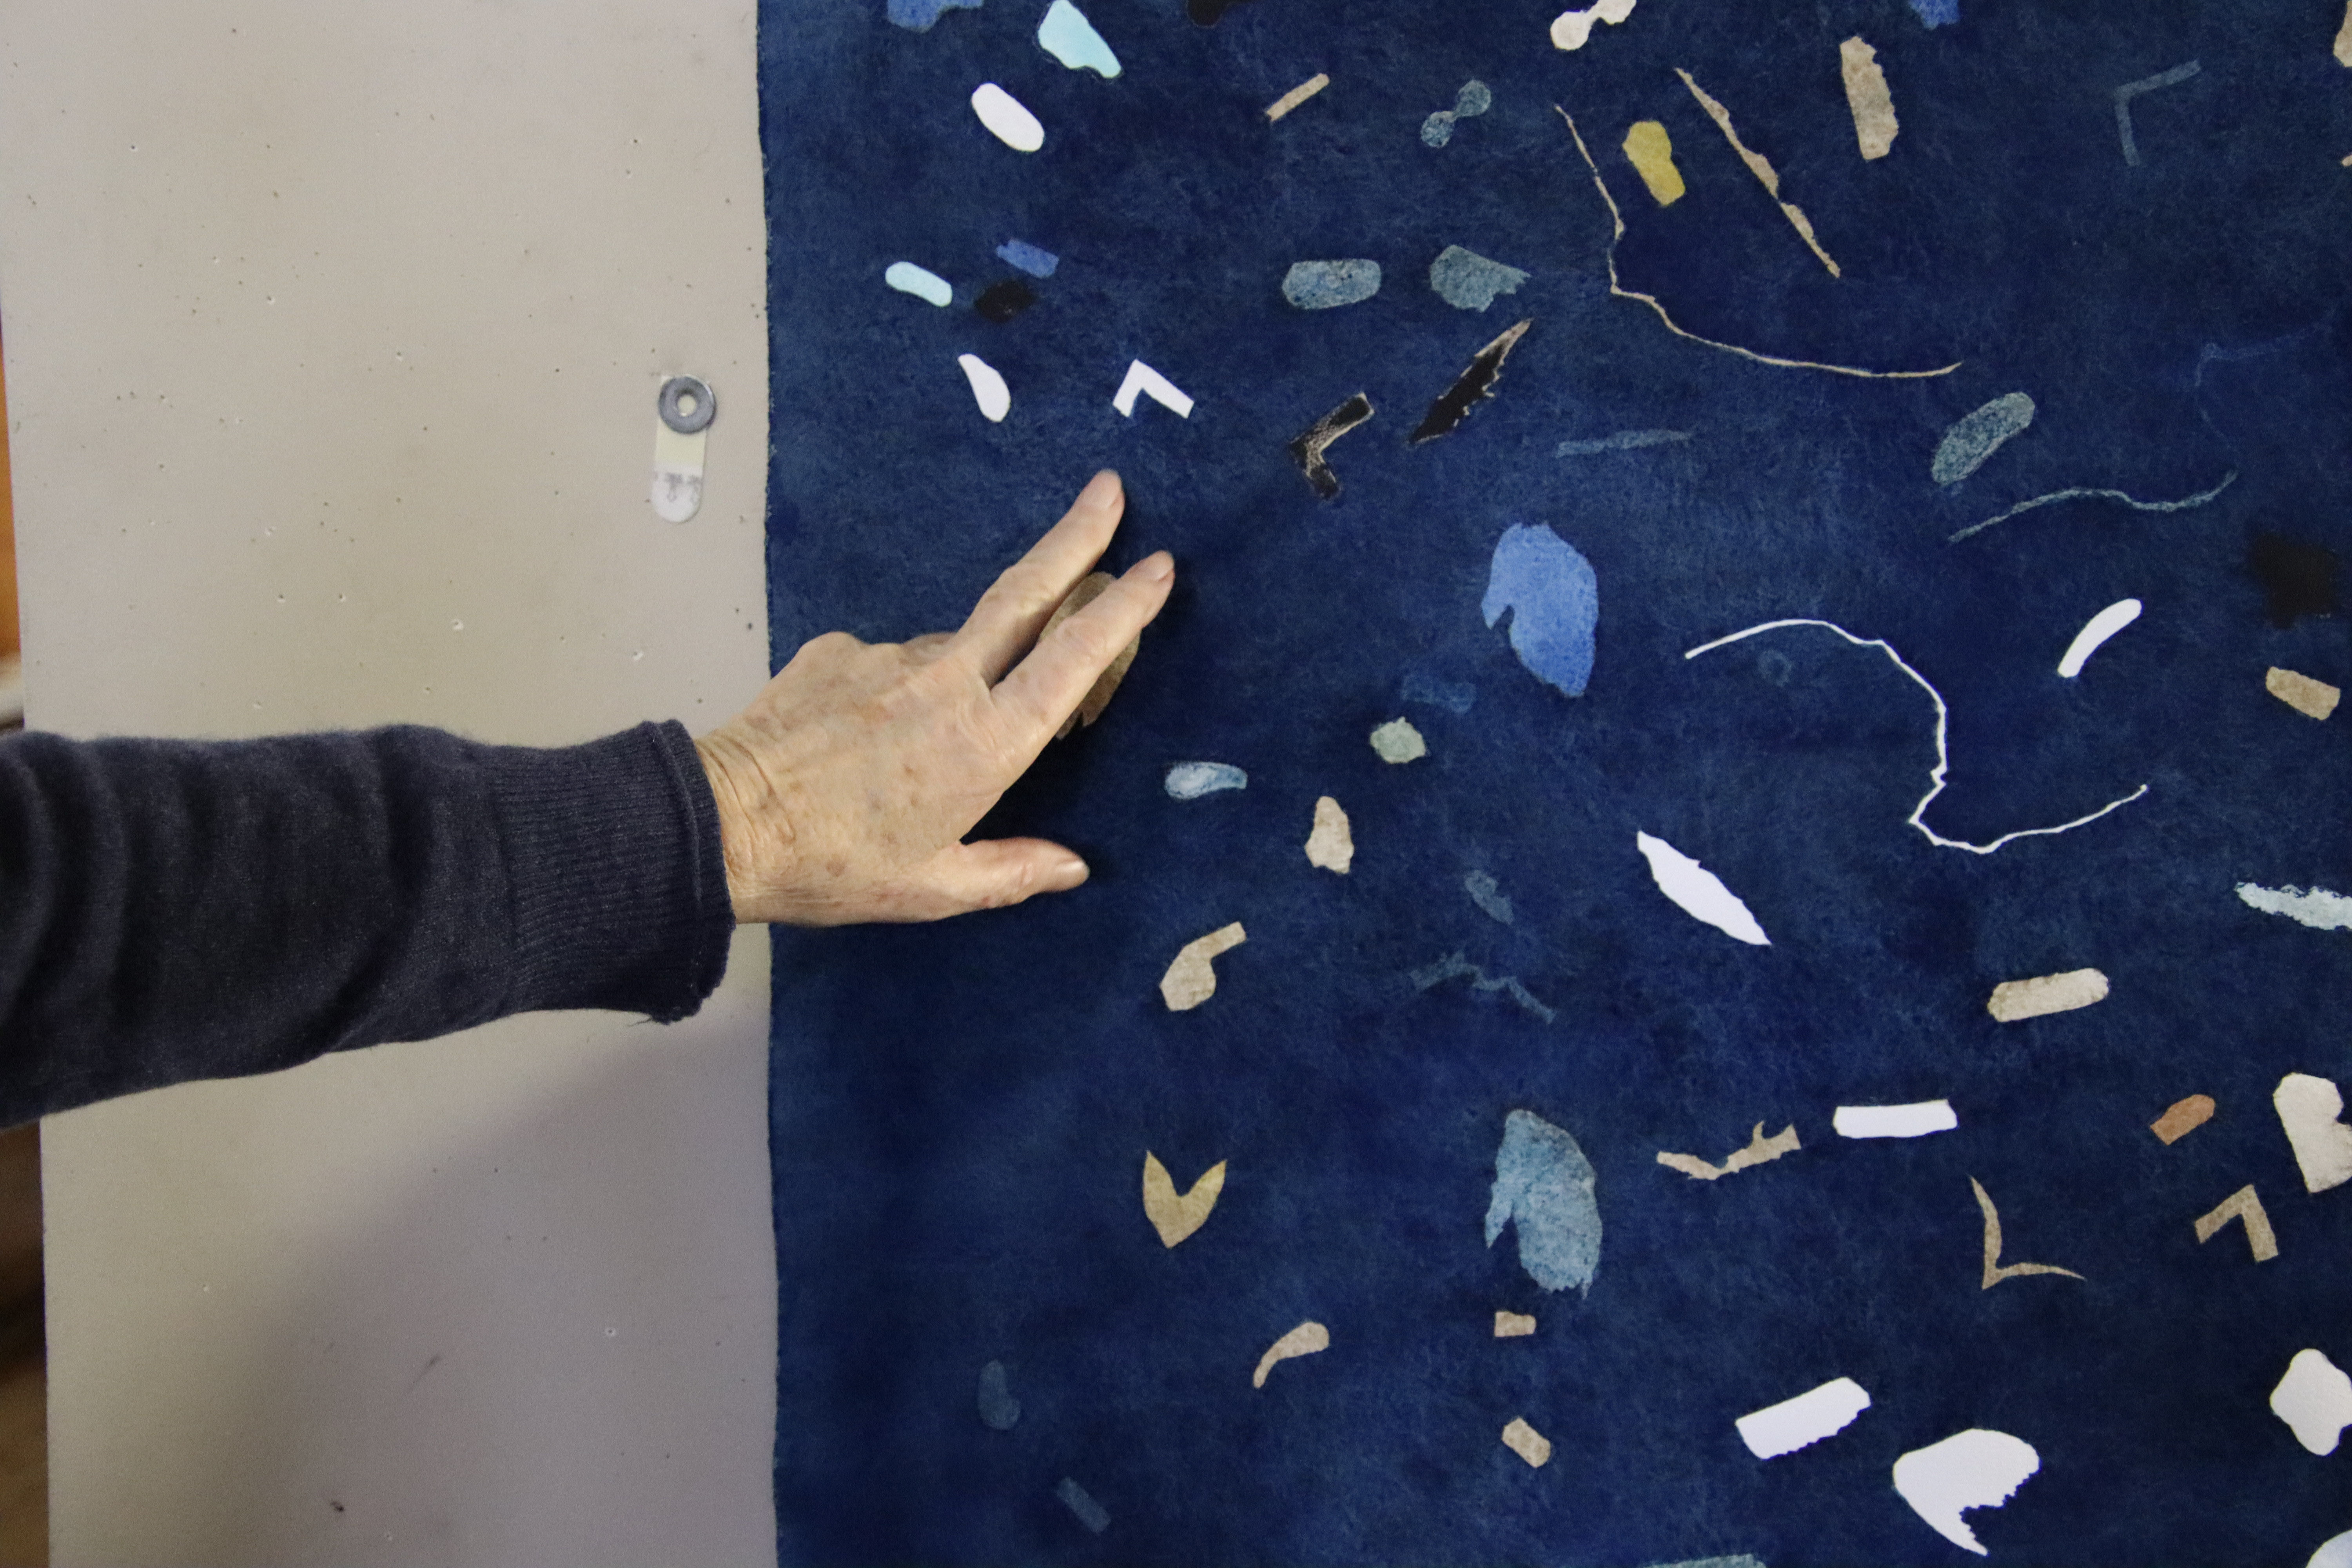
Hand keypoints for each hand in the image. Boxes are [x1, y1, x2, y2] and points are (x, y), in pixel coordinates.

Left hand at [693, 470, 1174, 924]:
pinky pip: (886, 665)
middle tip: (1110, 490)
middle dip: (1077, 537)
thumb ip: (1011, 871)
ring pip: (949, 649)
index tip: (1158, 566)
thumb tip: (1073, 866)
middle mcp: (945, 684)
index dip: (1123, 608)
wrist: (720, 826)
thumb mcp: (933, 888)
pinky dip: (892, 691)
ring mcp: (887, 657)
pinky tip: (860, 741)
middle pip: (1026, 592)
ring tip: (911, 750)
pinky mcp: (836, 650)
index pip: (1073, 657)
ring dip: (959, 674)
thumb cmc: (833, 867)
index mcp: (985, 744)